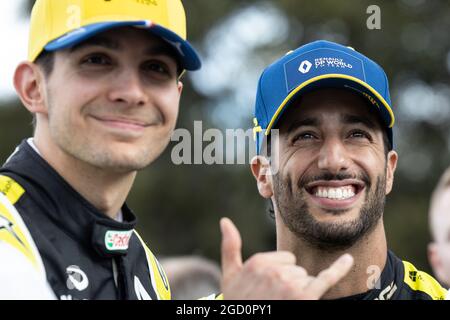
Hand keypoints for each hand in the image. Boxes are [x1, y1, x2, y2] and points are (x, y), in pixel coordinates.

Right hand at [220, 218, 353, 299]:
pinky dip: (339, 269)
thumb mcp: (229, 274)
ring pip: (306, 278)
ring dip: (299, 291)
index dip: (279, 273)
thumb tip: (224, 220)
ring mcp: (290, 284)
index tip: (268, 286)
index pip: (285, 259)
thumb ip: (230, 246)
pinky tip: (349, 260)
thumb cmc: (237, 300)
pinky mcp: (305, 297)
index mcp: (259, 262)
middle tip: (275, 297)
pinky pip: (326, 278)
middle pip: (296, 269)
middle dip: (290, 282)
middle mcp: (275, 271)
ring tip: (281, 302)